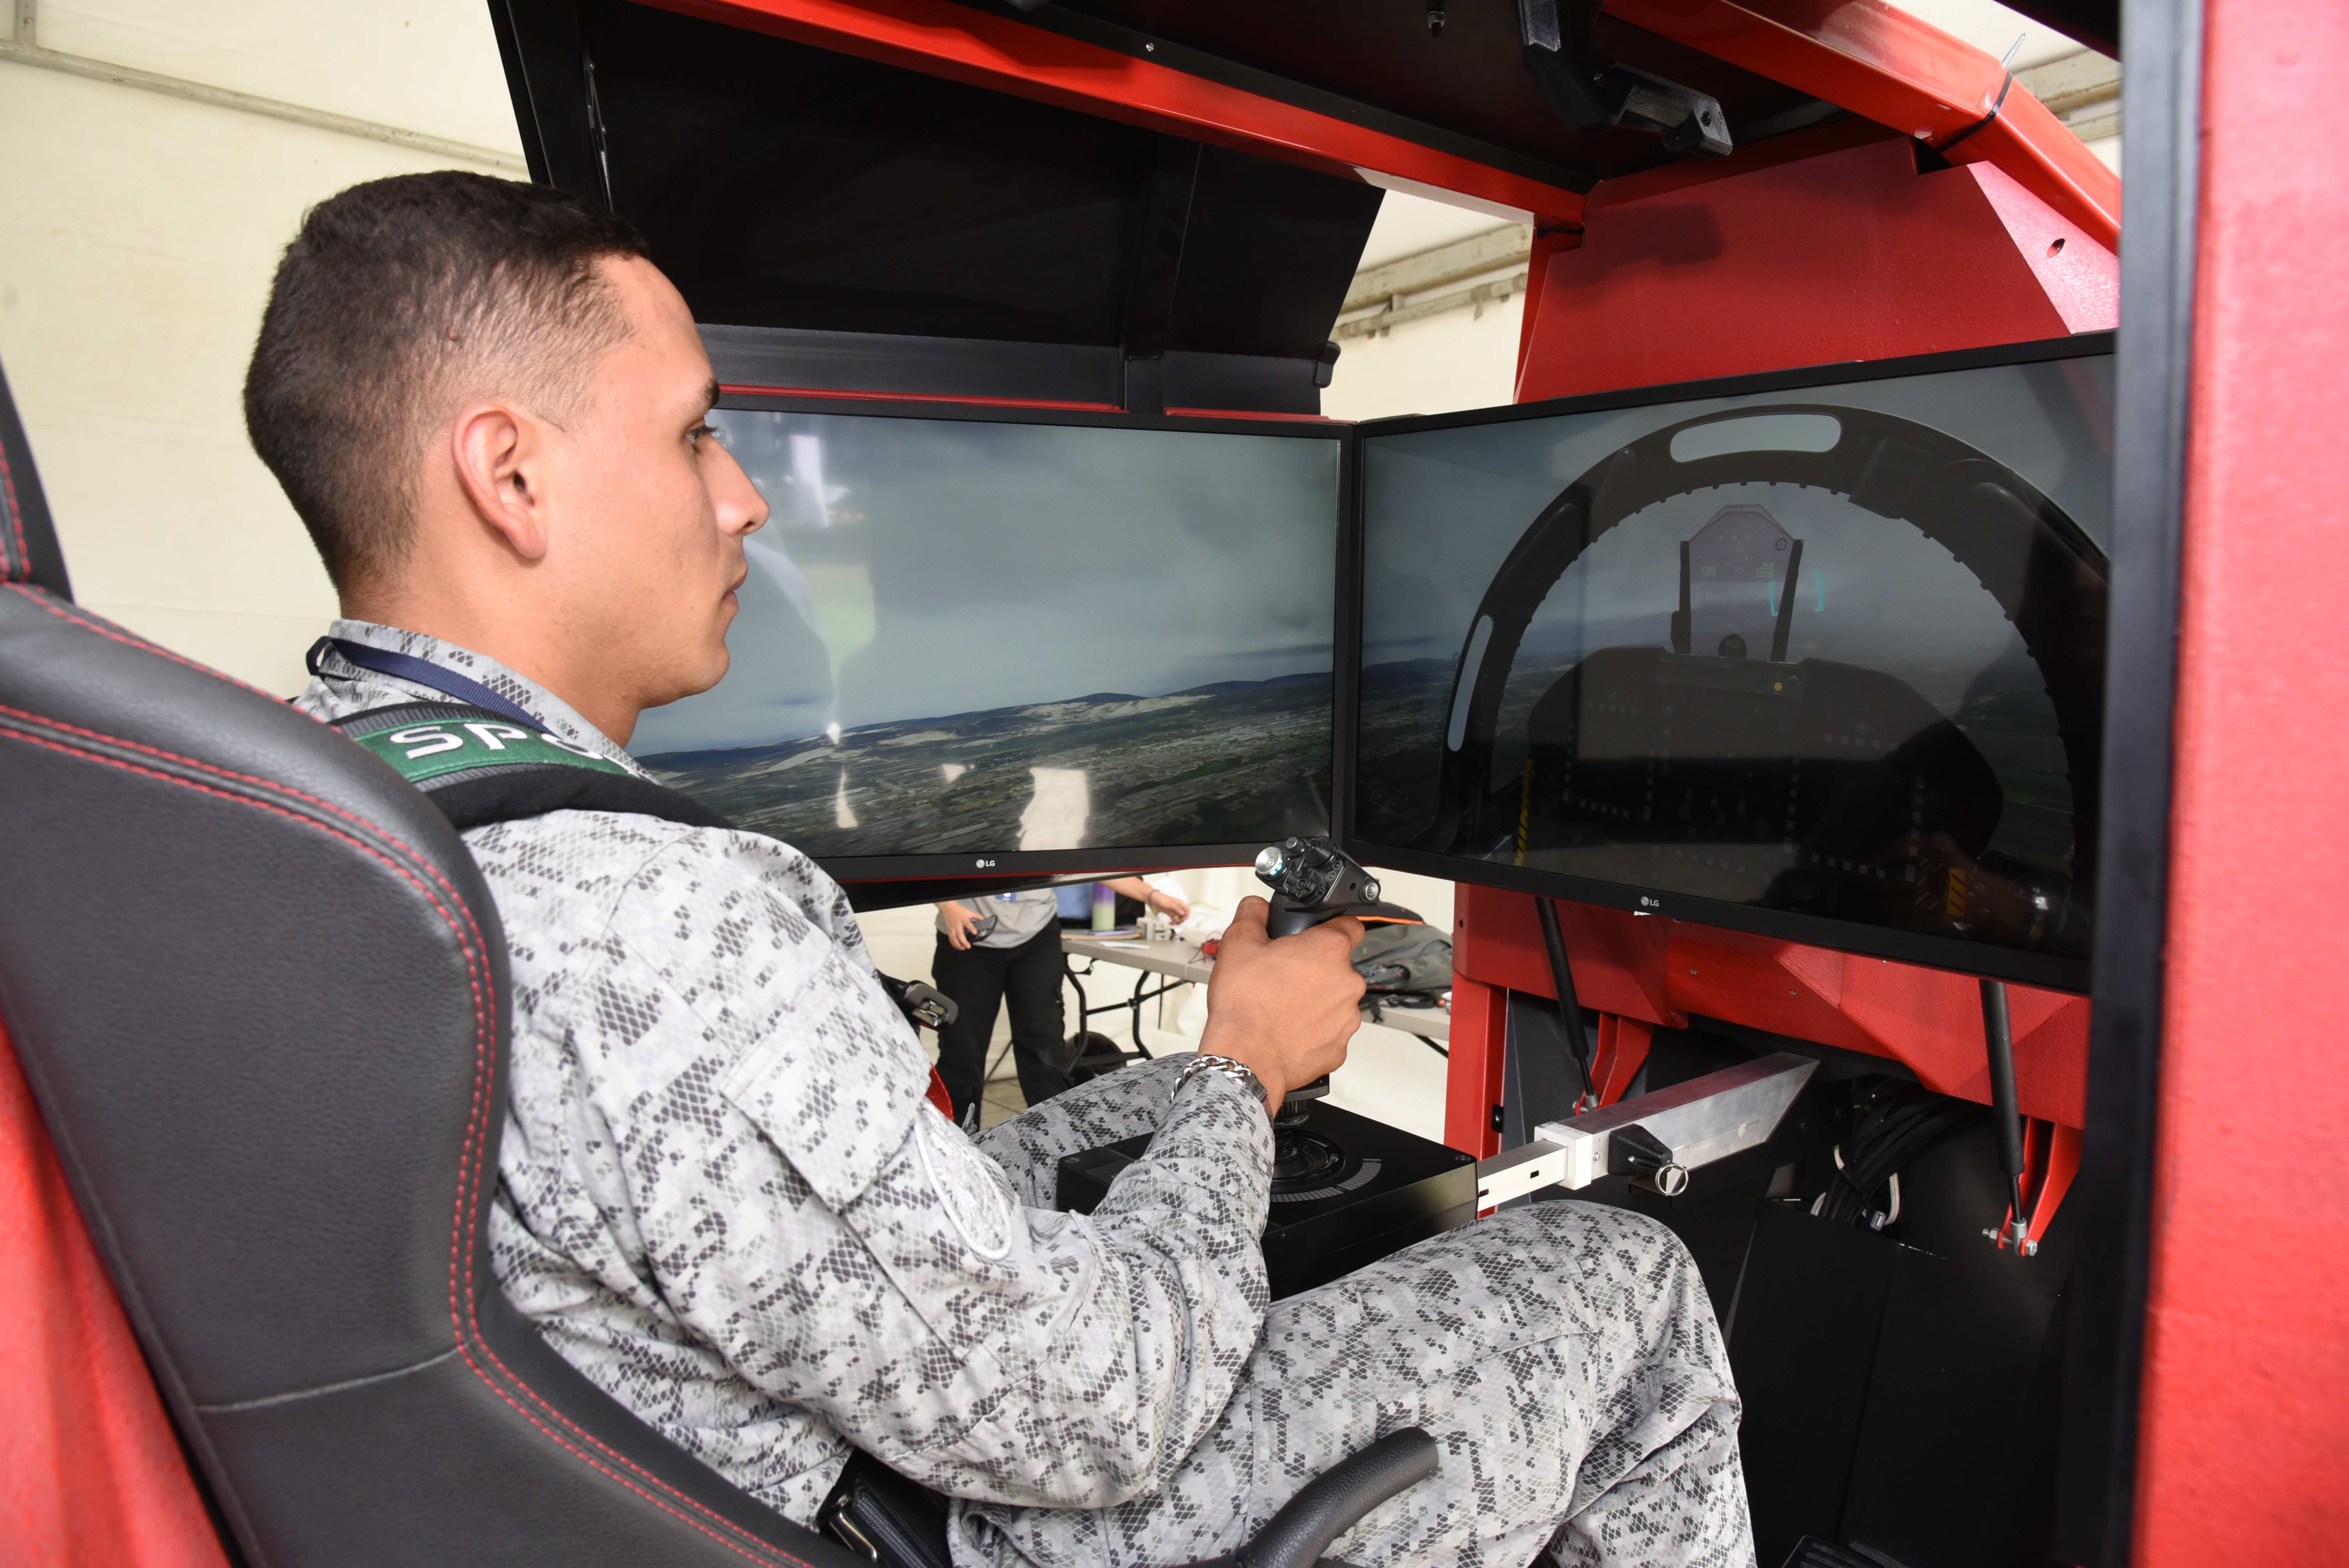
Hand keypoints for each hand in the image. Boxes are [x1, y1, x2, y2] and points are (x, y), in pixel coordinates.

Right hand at [937, 901, 980, 951]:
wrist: (948, 908)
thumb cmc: (959, 911)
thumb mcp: (969, 912)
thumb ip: (976, 916)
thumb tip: (983, 919)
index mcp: (963, 919)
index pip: (968, 924)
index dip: (971, 928)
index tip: (975, 933)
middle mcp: (957, 924)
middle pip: (959, 934)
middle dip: (963, 941)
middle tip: (968, 946)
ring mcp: (952, 928)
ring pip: (953, 938)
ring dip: (957, 944)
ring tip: (963, 948)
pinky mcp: (949, 931)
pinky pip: (950, 938)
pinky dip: (953, 944)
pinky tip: (957, 947)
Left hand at [1146, 889, 1190, 923]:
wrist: (1154, 899)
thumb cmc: (1162, 899)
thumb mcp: (1170, 903)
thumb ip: (1177, 908)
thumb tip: (1183, 913)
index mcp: (1180, 904)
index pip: (1187, 910)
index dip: (1186, 915)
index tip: (1182, 919)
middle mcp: (1178, 907)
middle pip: (1184, 915)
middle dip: (1181, 920)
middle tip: (1176, 921)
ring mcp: (1174, 911)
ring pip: (1179, 918)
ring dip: (1177, 922)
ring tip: (1172, 922)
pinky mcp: (1170, 913)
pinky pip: (1174, 919)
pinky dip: (1173, 922)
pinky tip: (1170, 923)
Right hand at [1199, 896, 1364, 1113]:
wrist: (1245, 1058)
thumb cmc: (1245, 1006)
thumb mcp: (1238, 944)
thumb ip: (1252, 914)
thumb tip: (1258, 907)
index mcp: (1329, 949)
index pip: (1351, 924)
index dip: (1332, 926)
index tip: (1318, 934)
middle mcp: (1347, 982)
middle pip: (1337, 967)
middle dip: (1314, 969)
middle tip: (1283, 976)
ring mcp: (1347, 1018)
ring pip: (1334, 1000)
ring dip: (1315, 1001)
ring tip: (1281, 1006)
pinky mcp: (1340, 1048)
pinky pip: (1329, 1032)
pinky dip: (1313, 1030)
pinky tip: (1287, 1030)